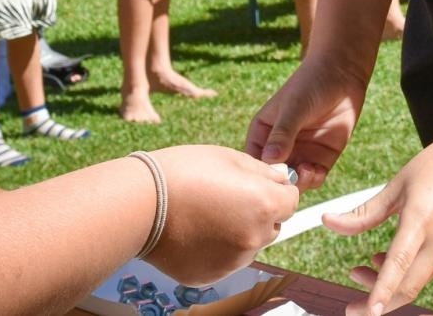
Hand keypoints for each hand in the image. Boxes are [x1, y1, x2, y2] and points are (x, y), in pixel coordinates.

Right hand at [143, 146, 299, 286]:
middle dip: (259, 212)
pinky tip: (195, 230)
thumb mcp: (230, 157)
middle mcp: (254, 238)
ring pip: (249, 245)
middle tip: (227, 197)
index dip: (277, 190)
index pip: (291, 201)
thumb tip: (280, 179)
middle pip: (272, 226)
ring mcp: (233, 261)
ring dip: (238, 231)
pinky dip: (217, 248)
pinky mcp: (211, 275)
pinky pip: (225, 260)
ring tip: (206, 213)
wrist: (141, 204)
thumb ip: (263, 172)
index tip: (259, 185)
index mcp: (264, 205)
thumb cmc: (183, 173)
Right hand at [245, 58, 368, 190]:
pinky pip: (314, 177)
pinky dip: (314, 179)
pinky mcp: (321, 157)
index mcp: (262, 133)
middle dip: (280, 183)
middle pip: (274, 176)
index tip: (268, 178)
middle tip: (290, 180)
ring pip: (294, 181)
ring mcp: (301, 153)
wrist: (342, 73)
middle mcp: (279, 148)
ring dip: (299, 183)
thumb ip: (283, 133)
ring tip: (305, 171)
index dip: (258, 174)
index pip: (254, 161)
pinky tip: (316, 171)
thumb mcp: (293, 107)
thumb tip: (270, 159)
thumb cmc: (310, 83)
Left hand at [323, 134, 432, 315]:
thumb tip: (329, 221)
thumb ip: (364, 213)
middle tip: (352, 305)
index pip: (398, 265)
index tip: (367, 312)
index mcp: (421, 219)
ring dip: (390, 283)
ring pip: (418, 281)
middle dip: (379, 301)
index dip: (380, 291)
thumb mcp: (396, 185)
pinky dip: (407, 272)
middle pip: (409, 287)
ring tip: (363, 265)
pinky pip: (429, 270)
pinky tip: (390, 257)